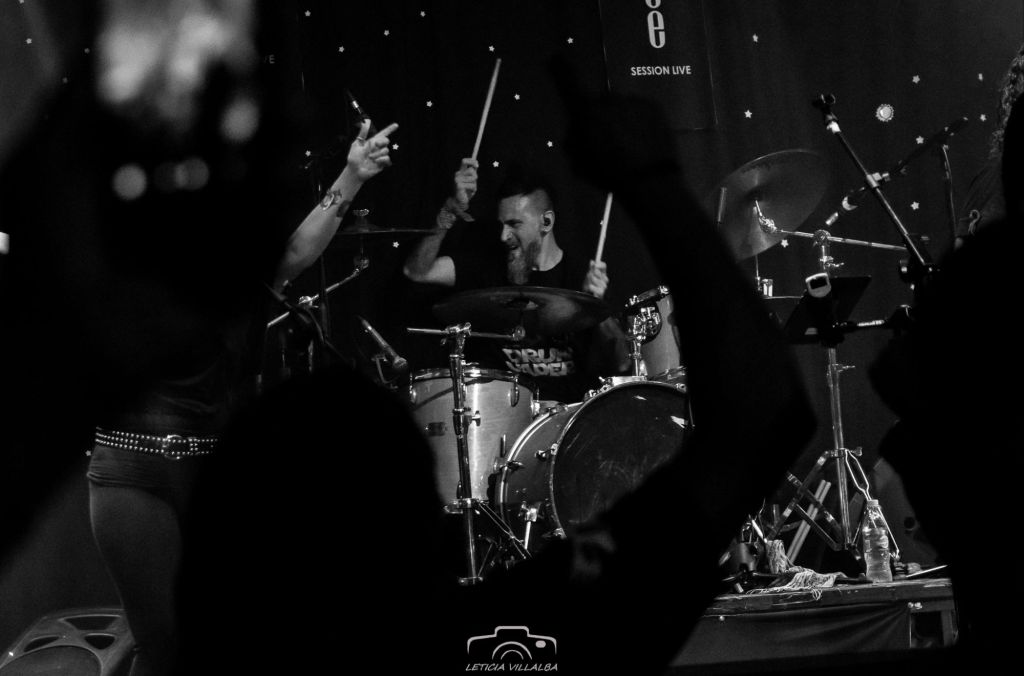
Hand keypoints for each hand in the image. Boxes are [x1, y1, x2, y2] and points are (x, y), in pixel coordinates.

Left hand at [348, 119, 398, 181]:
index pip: (382, 134)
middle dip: (382, 141)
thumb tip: (365, 123)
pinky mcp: (383, 163)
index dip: (390, 129)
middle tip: (375, 144)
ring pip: (386, 150)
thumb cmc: (354, 158)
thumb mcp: (356, 145)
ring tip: (370, 158)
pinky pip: (387, 158)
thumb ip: (362, 134)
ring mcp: (381, 156)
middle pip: (386, 141)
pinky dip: (381, 159)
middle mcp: (378, 148)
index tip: (396, 125)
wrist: (355, 171)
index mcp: (372, 142)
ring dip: (377, 153)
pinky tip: (375, 162)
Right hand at [453, 158, 477, 210]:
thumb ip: (473, 172)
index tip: (477, 166)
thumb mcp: (471, 180)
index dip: (472, 161)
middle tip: (473, 182)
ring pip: (473, 178)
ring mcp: (457, 179)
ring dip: (474, 184)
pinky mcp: (459, 185)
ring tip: (470, 188)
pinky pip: (472, 185)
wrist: (459, 201)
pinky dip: (473, 189)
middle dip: (475, 176)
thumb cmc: (466, 191)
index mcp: (460, 172)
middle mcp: (458, 174)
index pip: (464, 161)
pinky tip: (468, 192)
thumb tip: (476, 164)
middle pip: (471, 170)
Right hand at [550, 57, 678, 190]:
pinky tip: (642, 140)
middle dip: (600, 117)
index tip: (556, 57)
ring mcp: (633, 101)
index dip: (561, 70)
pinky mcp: (652, 106)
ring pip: (621, 107)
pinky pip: (639, 110)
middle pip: (600, 103)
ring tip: (629, 144)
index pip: (570, 84)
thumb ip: (575, 143)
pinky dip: (638, 121)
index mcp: (587, 113)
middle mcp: (608, 100)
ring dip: (621, 119)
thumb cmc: (609, 175)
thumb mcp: (581, 165)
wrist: (650, 181)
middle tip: (607, 140)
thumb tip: (576, 133)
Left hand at [583, 260, 608, 298]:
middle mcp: (604, 280)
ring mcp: (604, 286)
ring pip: (594, 279)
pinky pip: (592, 286)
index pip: (603, 266)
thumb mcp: (589, 277)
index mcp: (602, 274)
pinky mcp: (601, 292)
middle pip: (598, 272)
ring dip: (589, 281)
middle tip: (588, 276)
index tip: (594, 264)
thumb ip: (591, 269)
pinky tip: (589, 289)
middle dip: (591, 273)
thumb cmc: (589, 287)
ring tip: (588, 285)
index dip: (599, 264)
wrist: (588, 298)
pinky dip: (590, 287)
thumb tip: (592, 261)